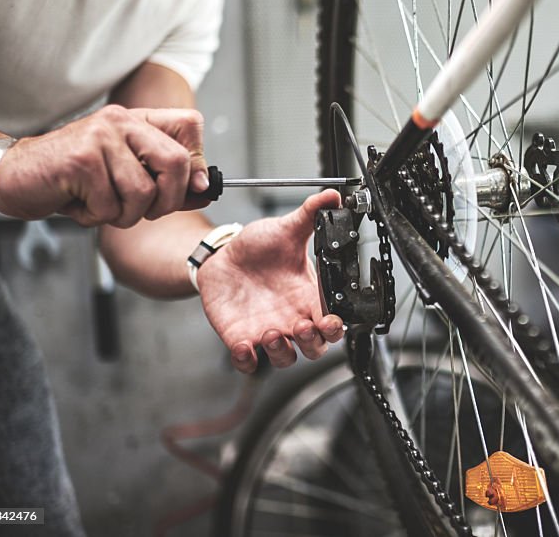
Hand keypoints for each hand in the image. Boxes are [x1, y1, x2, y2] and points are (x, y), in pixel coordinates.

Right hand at [0, 105, 208, 226]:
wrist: (12, 175)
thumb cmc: (72, 179)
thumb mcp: (125, 175)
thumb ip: (166, 180)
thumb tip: (205, 188)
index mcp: (136, 120)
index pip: (191, 123)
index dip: (196, 161)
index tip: (185, 187)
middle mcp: (120, 121)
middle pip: (176, 163)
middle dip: (167, 201)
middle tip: (143, 212)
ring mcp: (100, 138)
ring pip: (143, 193)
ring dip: (124, 215)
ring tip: (100, 206)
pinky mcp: (81, 161)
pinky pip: (111, 207)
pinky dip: (96, 218)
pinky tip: (77, 204)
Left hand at [196, 189, 345, 372]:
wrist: (223, 256)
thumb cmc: (259, 247)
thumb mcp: (286, 229)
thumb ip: (310, 214)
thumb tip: (333, 195)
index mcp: (308, 297)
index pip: (332, 323)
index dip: (335, 329)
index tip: (330, 321)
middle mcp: (292, 318)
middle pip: (315, 348)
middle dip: (313, 344)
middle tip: (303, 328)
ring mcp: (267, 331)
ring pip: (285, 358)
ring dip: (281, 352)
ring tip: (271, 332)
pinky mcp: (241, 337)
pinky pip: (249, 362)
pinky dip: (248, 361)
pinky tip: (244, 345)